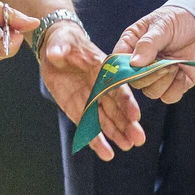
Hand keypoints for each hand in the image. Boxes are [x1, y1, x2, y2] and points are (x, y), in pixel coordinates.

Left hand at [36, 21, 144, 160]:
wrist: (56, 49)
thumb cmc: (64, 42)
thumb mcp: (62, 42)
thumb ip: (60, 49)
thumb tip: (56, 53)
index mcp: (102, 69)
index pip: (117, 87)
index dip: (126, 101)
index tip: (135, 116)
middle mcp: (100, 87)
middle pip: (116, 108)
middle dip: (127, 124)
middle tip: (138, 139)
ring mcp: (89, 100)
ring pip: (105, 120)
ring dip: (115, 134)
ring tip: (126, 147)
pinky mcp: (77, 109)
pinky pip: (87, 126)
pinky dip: (95, 139)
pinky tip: (105, 153)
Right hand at [113, 5, 194, 104]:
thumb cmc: (177, 20)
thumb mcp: (161, 25)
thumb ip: (148, 43)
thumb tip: (134, 63)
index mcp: (131, 46)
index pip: (116, 63)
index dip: (122, 69)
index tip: (134, 67)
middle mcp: (141, 64)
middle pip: (135, 82)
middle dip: (151, 74)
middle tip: (164, 62)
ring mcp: (156, 76)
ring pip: (151, 92)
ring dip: (164, 80)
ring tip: (175, 64)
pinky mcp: (173, 85)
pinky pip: (169, 97)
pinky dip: (176, 87)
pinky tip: (182, 72)